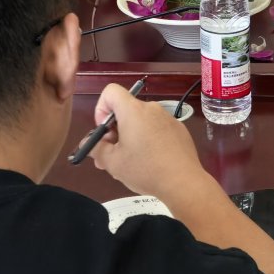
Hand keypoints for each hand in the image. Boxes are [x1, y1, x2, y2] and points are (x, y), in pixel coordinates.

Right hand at [88, 84, 213, 203]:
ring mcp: (167, 118)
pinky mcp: (179, 129)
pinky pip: (157, 128)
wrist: (183, 182)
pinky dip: (150, 139)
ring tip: (133, 162)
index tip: (105, 131)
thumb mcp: (113, 163)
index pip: (111, 91)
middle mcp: (151, 108)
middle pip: (126, 109)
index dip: (101, 108)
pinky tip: (153, 161)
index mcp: (133, 110)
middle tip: (113, 154)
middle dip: (115, 129)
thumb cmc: (145, 169)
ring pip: (142, 121)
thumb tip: (90, 142)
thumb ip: (96, 148)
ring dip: (132, 136)